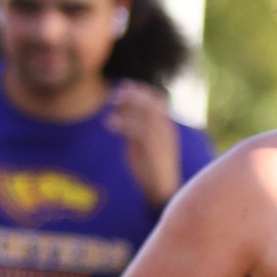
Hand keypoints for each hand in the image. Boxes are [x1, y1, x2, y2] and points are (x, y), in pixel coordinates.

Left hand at [107, 80, 182, 209]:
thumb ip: (133, 127)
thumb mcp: (140, 143)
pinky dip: (122, 123)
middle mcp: (166, 129)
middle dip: (132, 96)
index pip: (157, 100)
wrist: (161, 190)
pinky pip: (137, 128)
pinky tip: (110, 124)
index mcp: (167, 127)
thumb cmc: (149, 168)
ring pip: (144, 113)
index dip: (142, 91)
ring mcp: (161, 137)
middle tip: (114, 97)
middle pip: (150, 103)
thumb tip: (121, 111)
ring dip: (126, 107)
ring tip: (111, 107)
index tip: (126, 86)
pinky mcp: (153, 147)